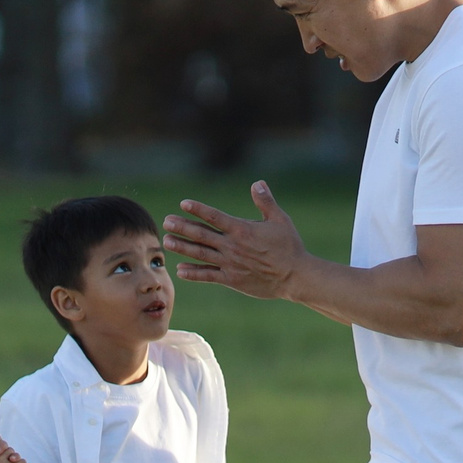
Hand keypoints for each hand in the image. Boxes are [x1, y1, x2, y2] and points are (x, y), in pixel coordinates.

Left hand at [162, 182, 308, 298]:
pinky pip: (208, 276)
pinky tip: (180, 270)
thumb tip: (257, 183)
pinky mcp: (232, 280)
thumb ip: (266, 202)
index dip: (197, 209)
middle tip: (166, 221)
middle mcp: (232, 246)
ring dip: (182, 247)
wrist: (295, 276)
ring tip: (167, 241)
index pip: (214, 216)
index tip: (183, 204)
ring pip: (200, 254)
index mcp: (242, 230)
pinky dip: (193, 273)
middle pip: (201, 234)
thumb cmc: (290, 247)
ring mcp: (230, 264)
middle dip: (182, 227)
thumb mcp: (280, 220)